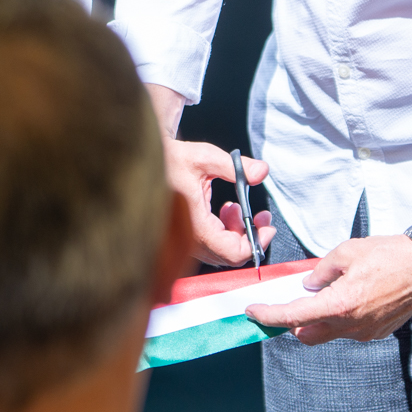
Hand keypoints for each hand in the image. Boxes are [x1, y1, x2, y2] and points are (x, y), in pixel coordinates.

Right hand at [163, 138, 274, 266]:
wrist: (144, 164)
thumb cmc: (169, 160)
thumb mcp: (204, 157)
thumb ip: (236, 167)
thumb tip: (261, 172)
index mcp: (195, 226)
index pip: (234, 252)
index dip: (257, 242)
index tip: (266, 226)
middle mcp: (189, 240)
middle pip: (230, 254)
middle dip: (250, 234)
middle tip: (259, 215)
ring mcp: (185, 241)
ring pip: (221, 250)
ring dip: (236, 231)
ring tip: (235, 206)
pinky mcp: (184, 237)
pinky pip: (211, 244)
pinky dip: (224, 230)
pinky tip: (223, 210)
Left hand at [246, 234, 411, 343]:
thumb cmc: (389, 255)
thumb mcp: (345, 253)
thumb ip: (320, 272)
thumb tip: (309, 285)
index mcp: (340, 305)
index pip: (293, 318)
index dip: (269, 316)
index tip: (253, 312)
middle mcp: (352, 324)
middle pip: (306, 335)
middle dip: (292, 323)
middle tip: (286, 304)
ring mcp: (367, 331)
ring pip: (328, 333)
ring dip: (318, 320)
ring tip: (326, 294)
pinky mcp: (379, 332)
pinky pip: (349, 330)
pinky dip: (339, 319)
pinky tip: (348, 298)